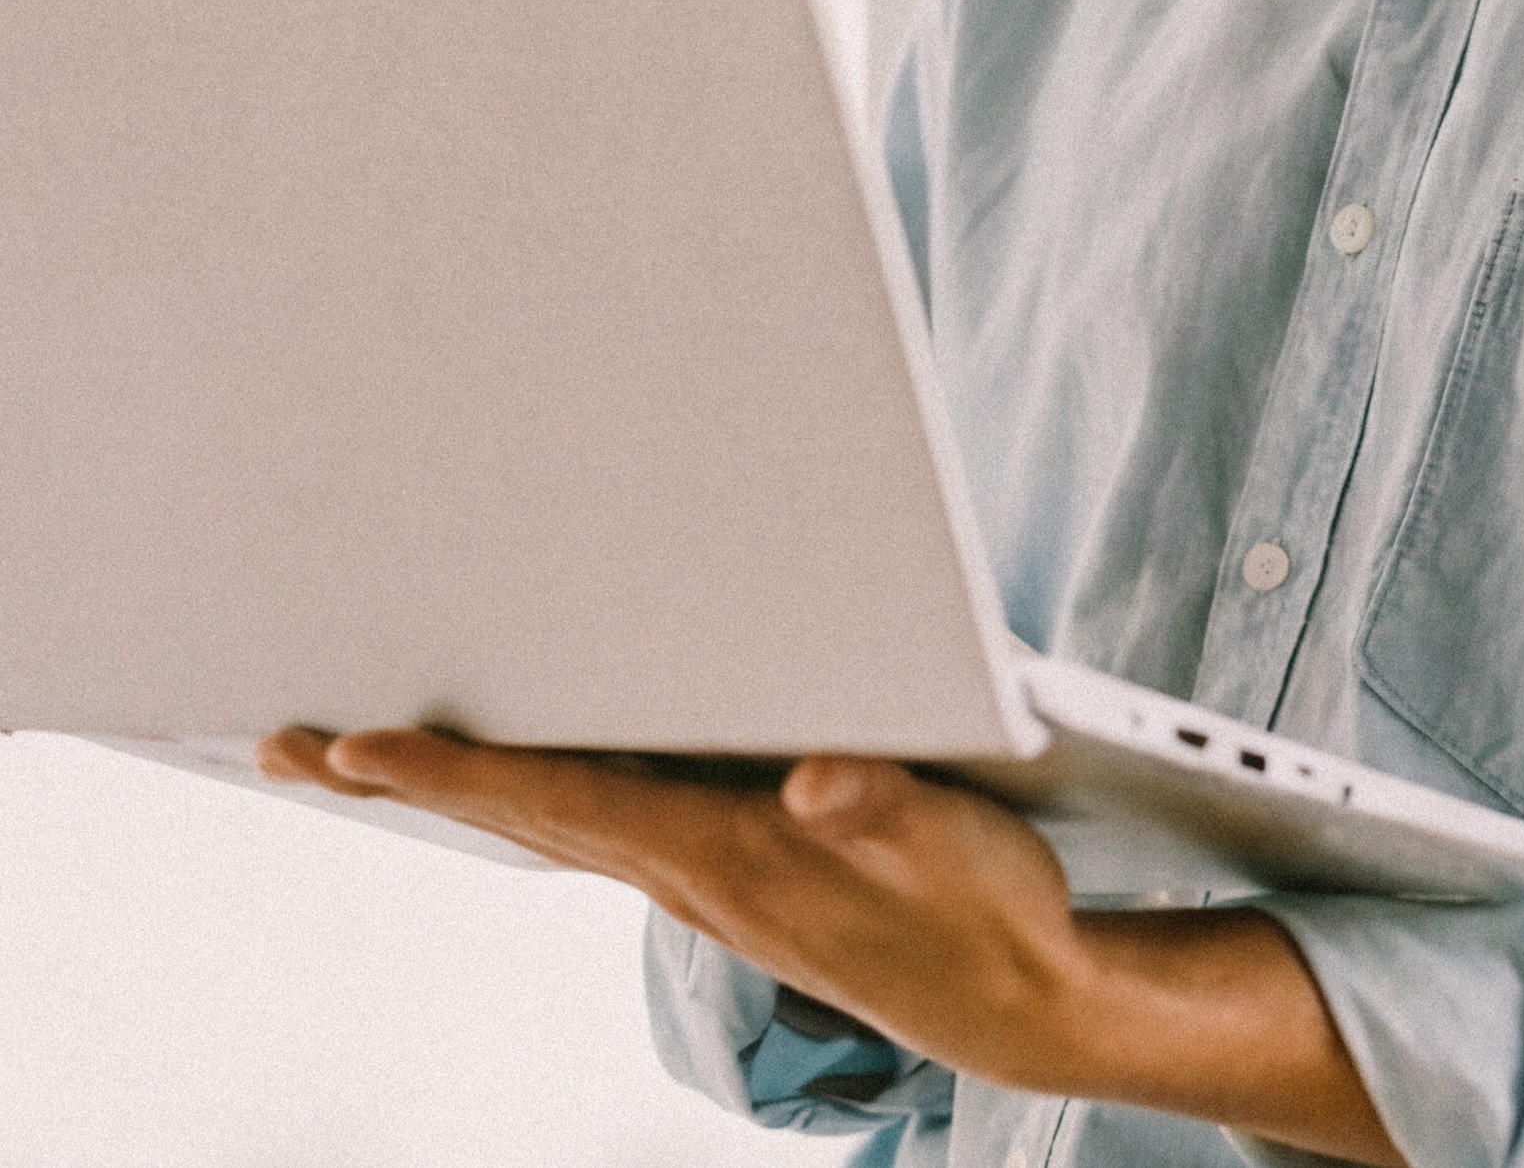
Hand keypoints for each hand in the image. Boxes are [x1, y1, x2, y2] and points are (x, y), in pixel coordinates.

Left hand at [258, 727, 1399, 1163]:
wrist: (1016, 1002)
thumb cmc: (989, 913)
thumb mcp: (958, 851)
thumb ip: (886, 811)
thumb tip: (813, 778)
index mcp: (732, 854)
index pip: (569, 801)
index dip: (462, 771)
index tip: (358, 744)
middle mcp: (694, 870)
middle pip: (524, 815)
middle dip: (406, 776)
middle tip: (286, 741)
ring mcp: (702, 879)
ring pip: (548, 820)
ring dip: (448, 786)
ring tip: (357, 752)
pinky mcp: (727, 871)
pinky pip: (593, 824)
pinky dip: (523, 796)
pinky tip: (514, 779)